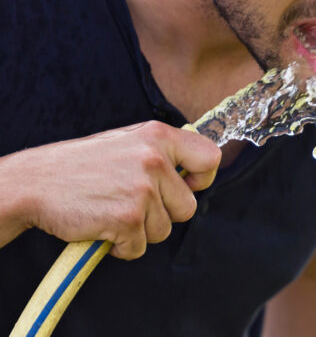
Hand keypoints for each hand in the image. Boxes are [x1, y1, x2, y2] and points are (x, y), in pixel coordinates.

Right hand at [2, 121, 220, 258]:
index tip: (187, 186)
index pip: (210, 157)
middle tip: (134, 204)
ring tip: (114, 212)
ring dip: (140, 231)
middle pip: (187, 207)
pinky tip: (103, 227)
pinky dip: (121, 246)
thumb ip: (162, 151)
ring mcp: (142, 188)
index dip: (202, 179)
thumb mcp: (128, 141)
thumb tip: (197, 169)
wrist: (37, 181)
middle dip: (164, 214)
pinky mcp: (127, 217)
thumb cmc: (84, 164)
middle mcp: (155, 159)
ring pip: (164, 230)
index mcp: (159, 135)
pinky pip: (139, 248)